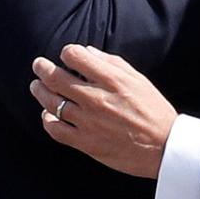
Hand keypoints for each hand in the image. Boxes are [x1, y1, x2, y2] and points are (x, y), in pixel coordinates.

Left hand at [30, 45, 176, 178]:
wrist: (162, 146)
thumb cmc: (153, 109)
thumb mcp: (138, 78)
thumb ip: (111, 63)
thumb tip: (87, 52)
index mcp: (112, 80)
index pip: (76, 56)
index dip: (68, 52)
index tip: (67, 54)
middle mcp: (97, 99)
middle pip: (57, 79)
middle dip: (43, 68)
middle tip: (38, 65)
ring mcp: (89, 122)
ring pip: (52, 103)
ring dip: (40, 91)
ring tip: (36, 86)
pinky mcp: (86, 143)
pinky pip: (56, 130)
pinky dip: (47, 121)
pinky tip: (47, 115)